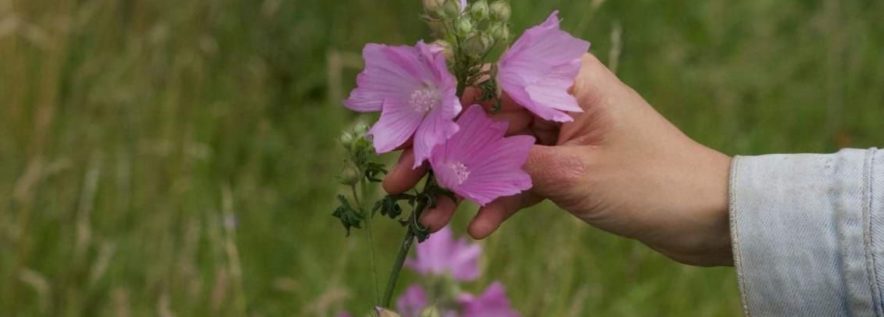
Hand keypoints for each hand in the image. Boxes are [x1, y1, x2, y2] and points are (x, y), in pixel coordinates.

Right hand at [384, 54, 732, 265]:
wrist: (705, 218)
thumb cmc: (648, 181)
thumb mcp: (571, 173)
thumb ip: (510, 162)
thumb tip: (456, 157)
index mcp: (565, 78)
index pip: (487, 81)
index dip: (441, 110)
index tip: (407, 140)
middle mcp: (558, 98)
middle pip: (484, 120)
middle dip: (442, 157)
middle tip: (398, 183)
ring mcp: (561, 133)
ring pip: (499, 153)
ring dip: (464, 186)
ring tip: (427, 217)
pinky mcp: (567, 164)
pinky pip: (523, 179)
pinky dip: (501, 202)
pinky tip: (475, 229)